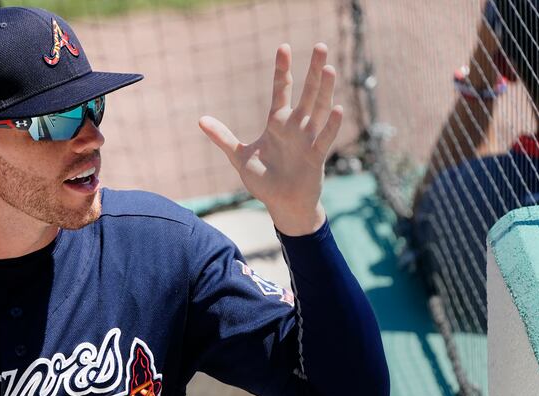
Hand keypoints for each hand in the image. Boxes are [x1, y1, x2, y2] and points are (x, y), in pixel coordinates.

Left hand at [199, 43, 342, 235]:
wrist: (282, 206)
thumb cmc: (264, 181)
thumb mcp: (240, 157)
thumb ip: (223, 138)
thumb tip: (200, 120)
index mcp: (277, 124)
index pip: (282, 91)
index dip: (282, 70)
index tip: (284, 47)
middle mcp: (296, 127)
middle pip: (307, 93)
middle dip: (313, 71)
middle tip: (321, 46)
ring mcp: (308, 141)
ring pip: (319, 110)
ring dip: (325, 91)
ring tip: (329, 68)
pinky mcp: (316, 158)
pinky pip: (325, 139)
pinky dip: (331, 125)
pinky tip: (337, 108)